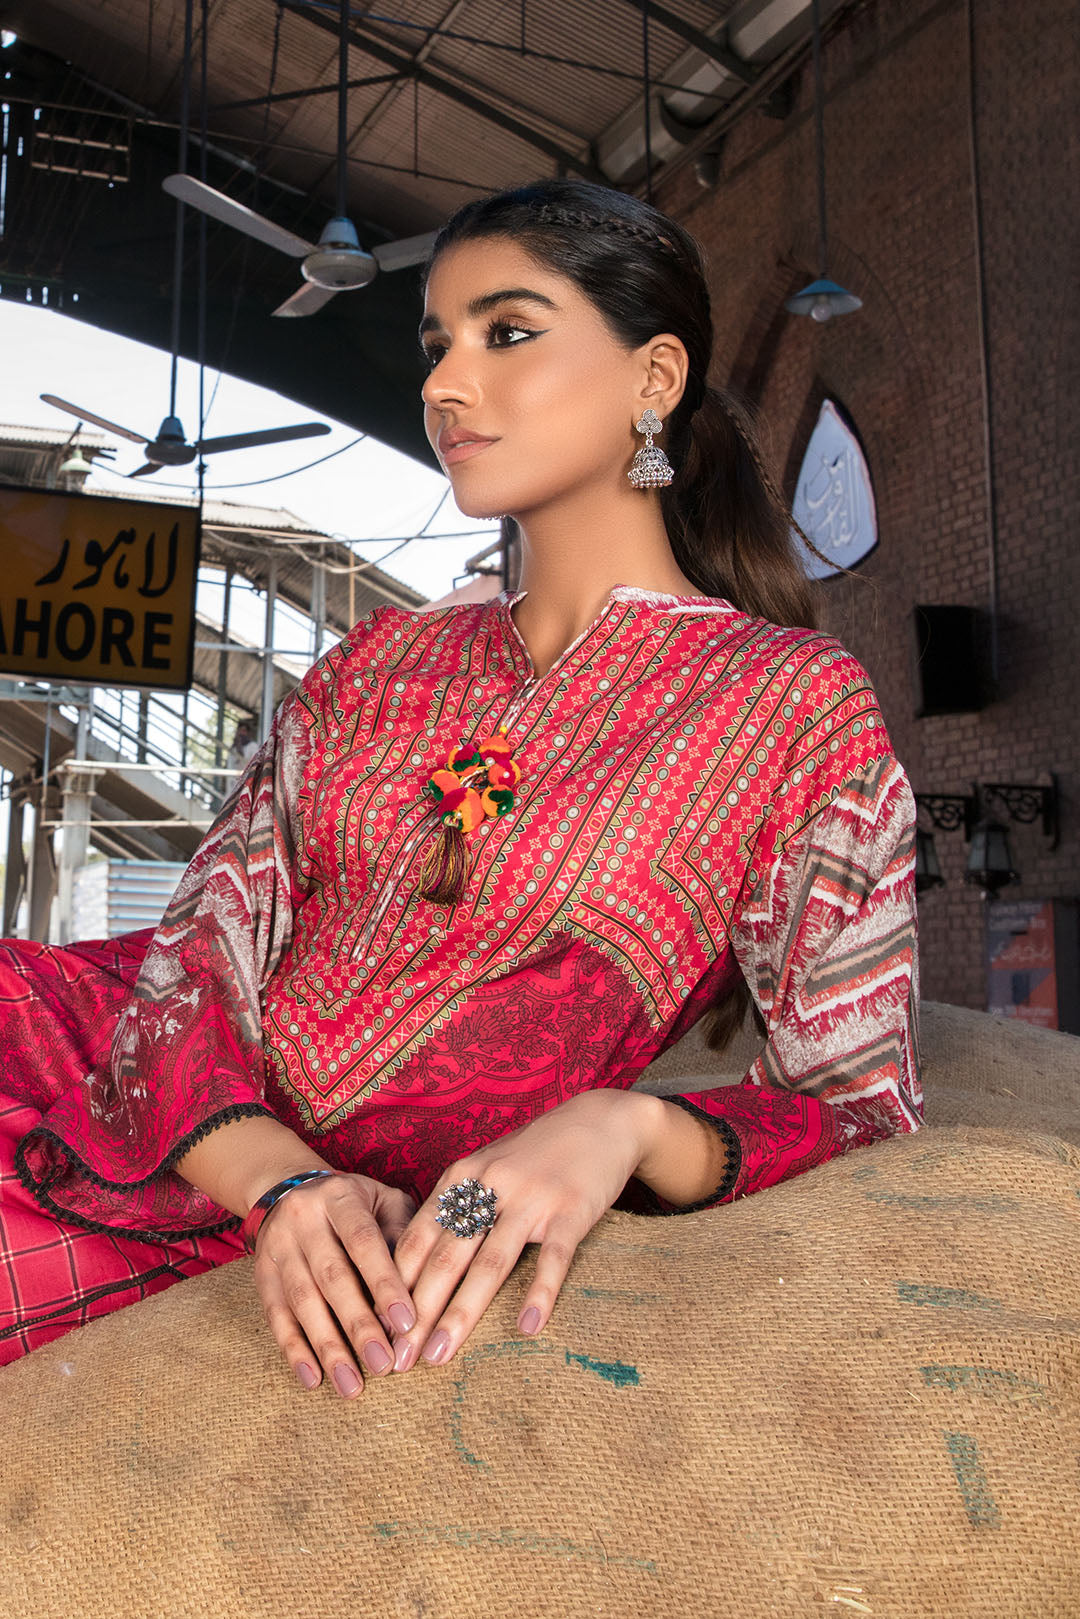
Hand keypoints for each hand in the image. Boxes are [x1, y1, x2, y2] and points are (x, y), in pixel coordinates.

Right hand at [253, 1170, 419, 1397]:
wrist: (288, 1188)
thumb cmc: (355, 1203)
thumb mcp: (383, 1201)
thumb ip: (403, 1234)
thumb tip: (419, 1286)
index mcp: (339, 1197)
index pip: (363, 1241)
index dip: (384, 1282)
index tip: (406, 1323)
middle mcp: (303, 1219)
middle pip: (331, 1276)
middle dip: (358, 1324)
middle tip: (384, 1365)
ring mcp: (277, 1248)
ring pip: (302, 1302)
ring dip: (328, 1347)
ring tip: (351, 1385)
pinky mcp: (262, 1276)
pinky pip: (276, 1317)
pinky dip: (294, 1350)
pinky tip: (313, 1378)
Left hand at [386, 1088, 663, 1371]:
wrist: (600, 1121)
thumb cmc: (535, 1153)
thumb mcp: (485, 1167)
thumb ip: (454, 1205)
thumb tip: (413, 1259)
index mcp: (462, 1176)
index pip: (417, 1238)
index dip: (392, 1286)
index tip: (376, 1329)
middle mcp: (490, 1184)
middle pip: (445, 1257)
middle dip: (416, 1313)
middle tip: (396, 1360)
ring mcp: (531, 1197)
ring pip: (490, 1262)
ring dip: (462, 1313)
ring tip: (439, 1355)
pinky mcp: (572, 1209)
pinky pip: (553, 1258)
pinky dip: (539, 1294)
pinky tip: (526, 1328)